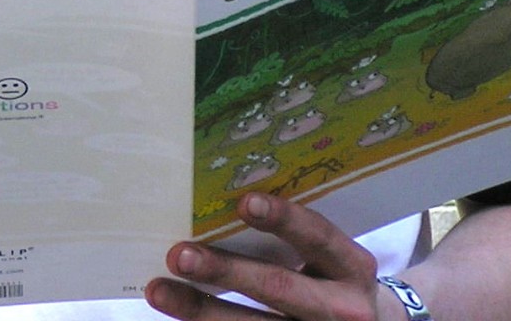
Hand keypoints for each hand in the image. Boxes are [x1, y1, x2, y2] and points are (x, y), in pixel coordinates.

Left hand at [145, 193, 397, 320]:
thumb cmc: (333, 280)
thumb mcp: (332, 260)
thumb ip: (295, 240)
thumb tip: (224, 205)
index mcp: (352, 268)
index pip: (318, 238)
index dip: (283, 219)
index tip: (244, 201)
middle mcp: (342, 309)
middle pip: (278, 287)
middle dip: (225, 272)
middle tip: (180, 254)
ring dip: (201, 309)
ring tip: (159, 289)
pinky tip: (178, 317)